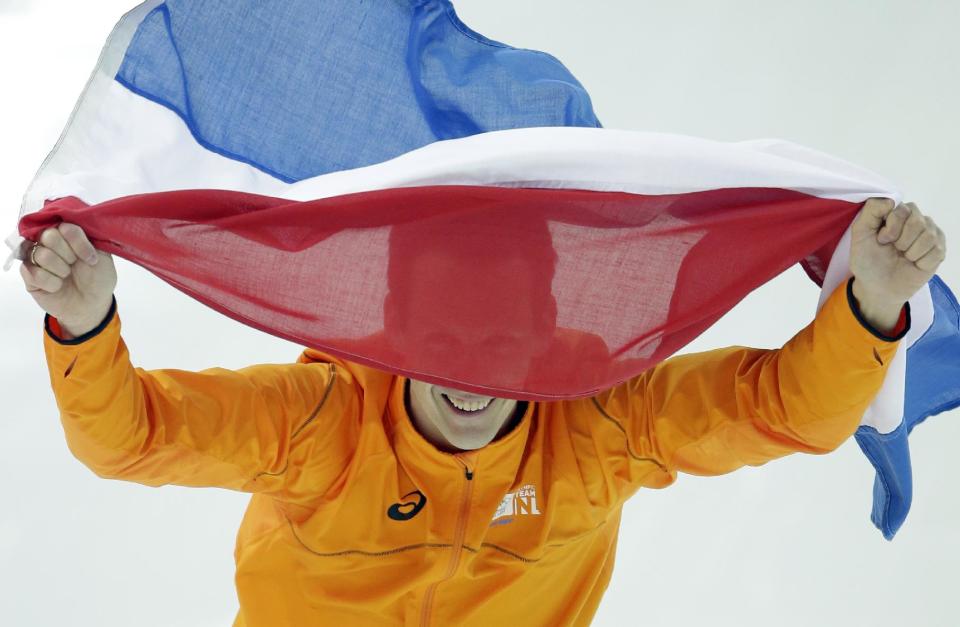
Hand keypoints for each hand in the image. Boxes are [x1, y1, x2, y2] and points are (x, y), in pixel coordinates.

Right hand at [19, 223, 116, 336]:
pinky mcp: (28, 274)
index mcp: (67, 234)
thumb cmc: (98, 279)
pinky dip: (51, 282)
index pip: (65, 227)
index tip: (91, 258)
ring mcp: (36, 257)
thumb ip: (89, 237)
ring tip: (67, 276)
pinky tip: (58, 286)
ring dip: (60, 269)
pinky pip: (34, 273)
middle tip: (75, 266)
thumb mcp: (103, 256)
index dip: (78, 243)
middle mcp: (49, 242)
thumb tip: (70, 226)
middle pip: (49, 236)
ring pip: (41, 254)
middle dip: (68, 255)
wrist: (92, 305)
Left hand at [849, 198, 946, 330]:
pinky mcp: (939, 251)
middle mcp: (917, 220)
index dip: (892, 227)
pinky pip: (936, 250)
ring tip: (903, 257)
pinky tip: (913, 264)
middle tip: (893, 249)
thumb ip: (871, 211)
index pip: (903, 209)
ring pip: (928, 235)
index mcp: (898, 214)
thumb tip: (891, 200)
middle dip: (901, 240)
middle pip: (918, 221)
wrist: (877, 287)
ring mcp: (930, 235)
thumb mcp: (860, 234)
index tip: (881, 239)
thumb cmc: (867, 260)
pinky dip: (920, 261)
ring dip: (910, 251)